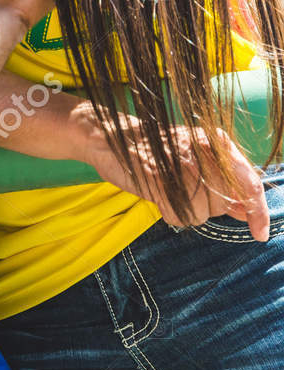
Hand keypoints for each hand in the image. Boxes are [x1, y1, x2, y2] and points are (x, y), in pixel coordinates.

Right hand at [80, 110, 268, 240]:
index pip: (250, 184)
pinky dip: (171, 213)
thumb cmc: (154, 148)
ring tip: (168, 189)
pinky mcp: (162, 181)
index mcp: (217, 142)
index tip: (259, 234)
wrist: (109, 136)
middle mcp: (204, 152)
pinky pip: (181, 217)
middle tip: (183, 190)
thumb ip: (223, 181)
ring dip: (187, 210)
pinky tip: (159, 196)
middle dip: (209, 206)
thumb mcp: (194, 156)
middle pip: (225, 204)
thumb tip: (247, 210)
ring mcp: (183, 166)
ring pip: (204, 214)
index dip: (258, 212)